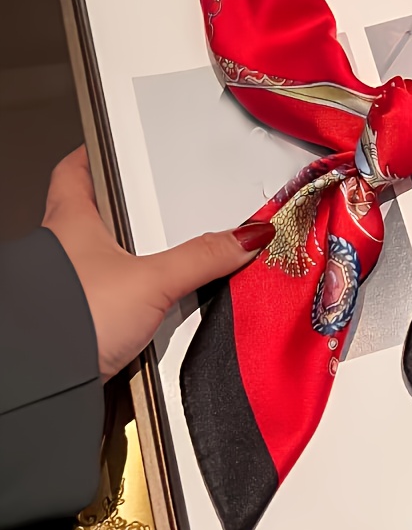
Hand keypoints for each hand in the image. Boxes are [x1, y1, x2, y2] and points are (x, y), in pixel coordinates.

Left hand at [42, 147, 274, 380]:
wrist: (47, 383)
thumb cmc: (71, 323)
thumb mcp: (151, 281)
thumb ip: (203, 258)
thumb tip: (246, 236)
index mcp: (71, 224)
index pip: (73, 171)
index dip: (91, 153)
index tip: (110, 147)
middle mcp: (60, 253)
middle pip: (90, 214)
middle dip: (124, 214)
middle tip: (156, 210)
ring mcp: (67, 288)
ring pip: (101, 260)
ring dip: (130, 261)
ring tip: (165, 265)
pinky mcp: (79, 321)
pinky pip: (109, 298)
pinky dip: (131, 299)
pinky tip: (152, 309)